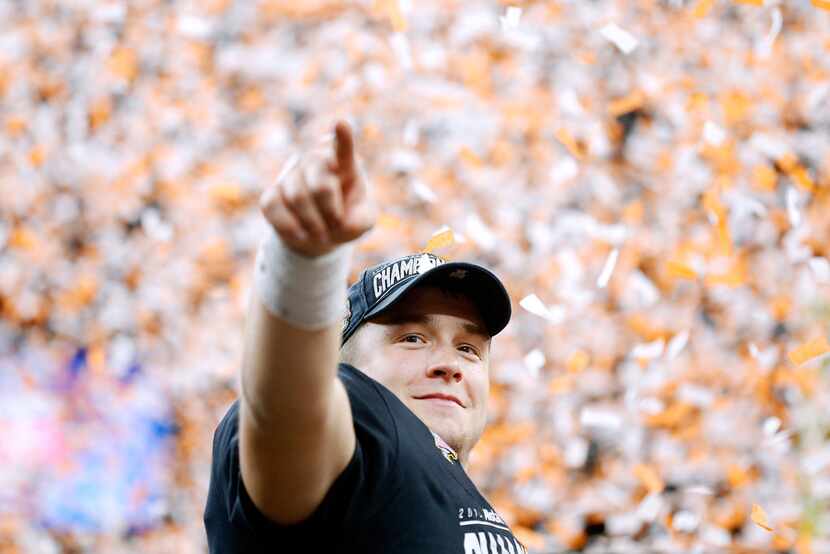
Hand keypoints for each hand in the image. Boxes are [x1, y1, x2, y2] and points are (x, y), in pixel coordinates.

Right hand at [260, 121, 376, 257]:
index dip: (342, 138)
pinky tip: (301, 234)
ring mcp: (291, 174)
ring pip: (296, 197)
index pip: (343, 148)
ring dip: (312, 223)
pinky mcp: (272, 192)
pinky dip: (289, 226)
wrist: (319, 232)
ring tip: (322, 235)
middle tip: (336, 225)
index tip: (341, 124)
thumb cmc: (346, 219)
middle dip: (330, 211)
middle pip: (320, 184)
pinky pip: (273, 206)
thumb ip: (360, 220)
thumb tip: (341, 221)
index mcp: (343, 163)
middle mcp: (315, 162)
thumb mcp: (362, 222)